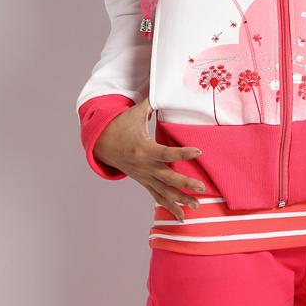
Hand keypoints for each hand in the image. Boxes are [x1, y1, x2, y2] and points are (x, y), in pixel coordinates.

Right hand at [93, 97, 205, 217]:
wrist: (103, 144)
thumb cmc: (121, 126)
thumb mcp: (135, 113)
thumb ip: (152, 103)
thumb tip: (165, 88)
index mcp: (144, 149)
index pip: (167, 153)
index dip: (183, 153)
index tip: (199, 151)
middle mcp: (145, 167)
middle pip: (168, 178)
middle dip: (185, 185)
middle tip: (202, 188)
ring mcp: (144, 177)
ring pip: (164, 192)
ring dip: (180, 200)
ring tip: (198, 206)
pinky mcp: (144, 182)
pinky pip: (157, 197)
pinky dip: (169, 207)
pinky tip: (182, 217)